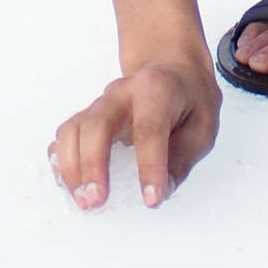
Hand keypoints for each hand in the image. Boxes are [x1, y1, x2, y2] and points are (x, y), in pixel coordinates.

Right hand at [49, 49, 221, 210]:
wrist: (171, 67)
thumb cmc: (189, 97)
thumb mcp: (204, 124)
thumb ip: (184, 157)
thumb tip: (165, 190)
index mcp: (157, 89)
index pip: (149, 128)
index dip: (149, 166)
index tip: (152, 199)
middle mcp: (122, 92)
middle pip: (98, 124)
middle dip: (93, 165)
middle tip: (98, 200)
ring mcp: (101, 103)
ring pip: (73, 129)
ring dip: (72, 168)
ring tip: (84, 201)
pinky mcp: (88, 116)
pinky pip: (66, 136)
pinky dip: (62, 161)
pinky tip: (70, 184)